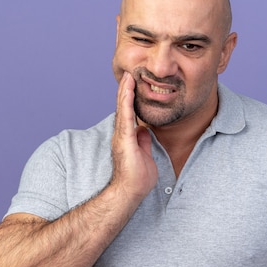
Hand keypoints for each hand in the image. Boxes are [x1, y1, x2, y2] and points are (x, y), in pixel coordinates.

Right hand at [110, 72, 157, 200]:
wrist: (130, 191)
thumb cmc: (137, 178)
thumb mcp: (145, 155)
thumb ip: (144, 142)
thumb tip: (145, 131)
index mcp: (126, 138)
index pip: (128, 114)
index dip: (130, 100)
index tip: (133, 85)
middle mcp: (121, 135)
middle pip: (123, 108)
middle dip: (126, 91)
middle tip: (129, 74)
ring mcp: (121, 136)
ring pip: (122, 109)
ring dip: (125, 92)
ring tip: (128, 76)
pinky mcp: (124, 139)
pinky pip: (126, 116)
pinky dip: (126, 101)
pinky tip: (128, 89)